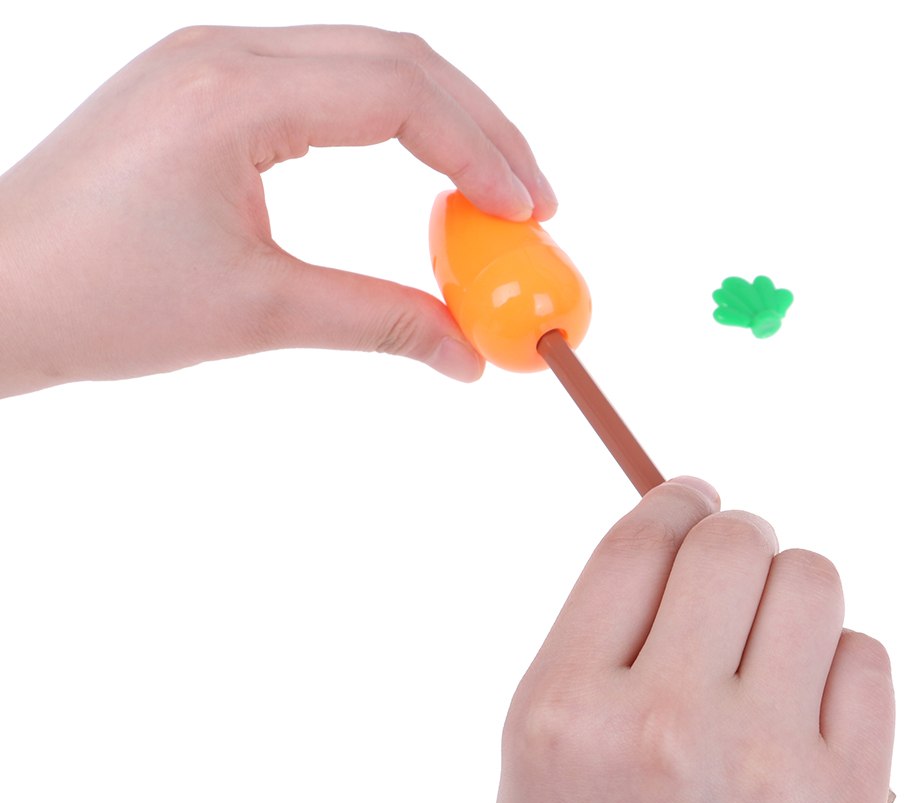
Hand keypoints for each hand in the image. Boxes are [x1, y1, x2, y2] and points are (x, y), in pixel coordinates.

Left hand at [0, 25, 557, 397]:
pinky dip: (388, 128)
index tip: (529, 216)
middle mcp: (223, 53)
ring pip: (365, 64)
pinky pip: (323, 85)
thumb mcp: (258, 314)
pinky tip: (417, 176)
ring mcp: (210, 63)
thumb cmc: (98, 300)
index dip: (482, 151)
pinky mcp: (205, 89)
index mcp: (233, 94)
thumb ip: (379, 322)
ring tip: (489, 194)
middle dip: (480, 129)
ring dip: (440, 124)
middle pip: (398, 59)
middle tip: (531, 205)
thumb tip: (467, 355)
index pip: (400, 92)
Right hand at [492, 477, 894, 802]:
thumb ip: (595, 635)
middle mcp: (663, 727)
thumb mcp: (536, 748)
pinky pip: (869, 657)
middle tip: (729, 565)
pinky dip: (837, 659)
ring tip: (764, 640)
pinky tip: (802, 704)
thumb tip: (678, 525)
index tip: (688, 493)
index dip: (671, 497)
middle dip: (732, 534)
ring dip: (787, 588)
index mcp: (564, 708)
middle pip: (733, 542)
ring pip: (813, 580)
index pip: (637, 542)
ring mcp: (766, 768)